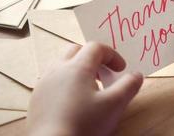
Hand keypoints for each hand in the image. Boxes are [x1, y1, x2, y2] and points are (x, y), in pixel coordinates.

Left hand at [27, 42, 142, 135]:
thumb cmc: (84, 124)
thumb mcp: (115, 105)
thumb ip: (128, 86)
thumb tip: (136, 75)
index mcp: (77, 67)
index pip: (96, 47)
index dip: (112, 55)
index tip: (121, 69)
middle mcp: (58, 69)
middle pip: (77, 50)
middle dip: (93, 58)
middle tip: (104, 74)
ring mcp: (44, 82)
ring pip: (62, 63)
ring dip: (78, 68)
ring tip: (89, 87)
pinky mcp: (37, 96)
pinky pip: (52, 79)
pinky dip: (65, 81)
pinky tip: (72, 100)